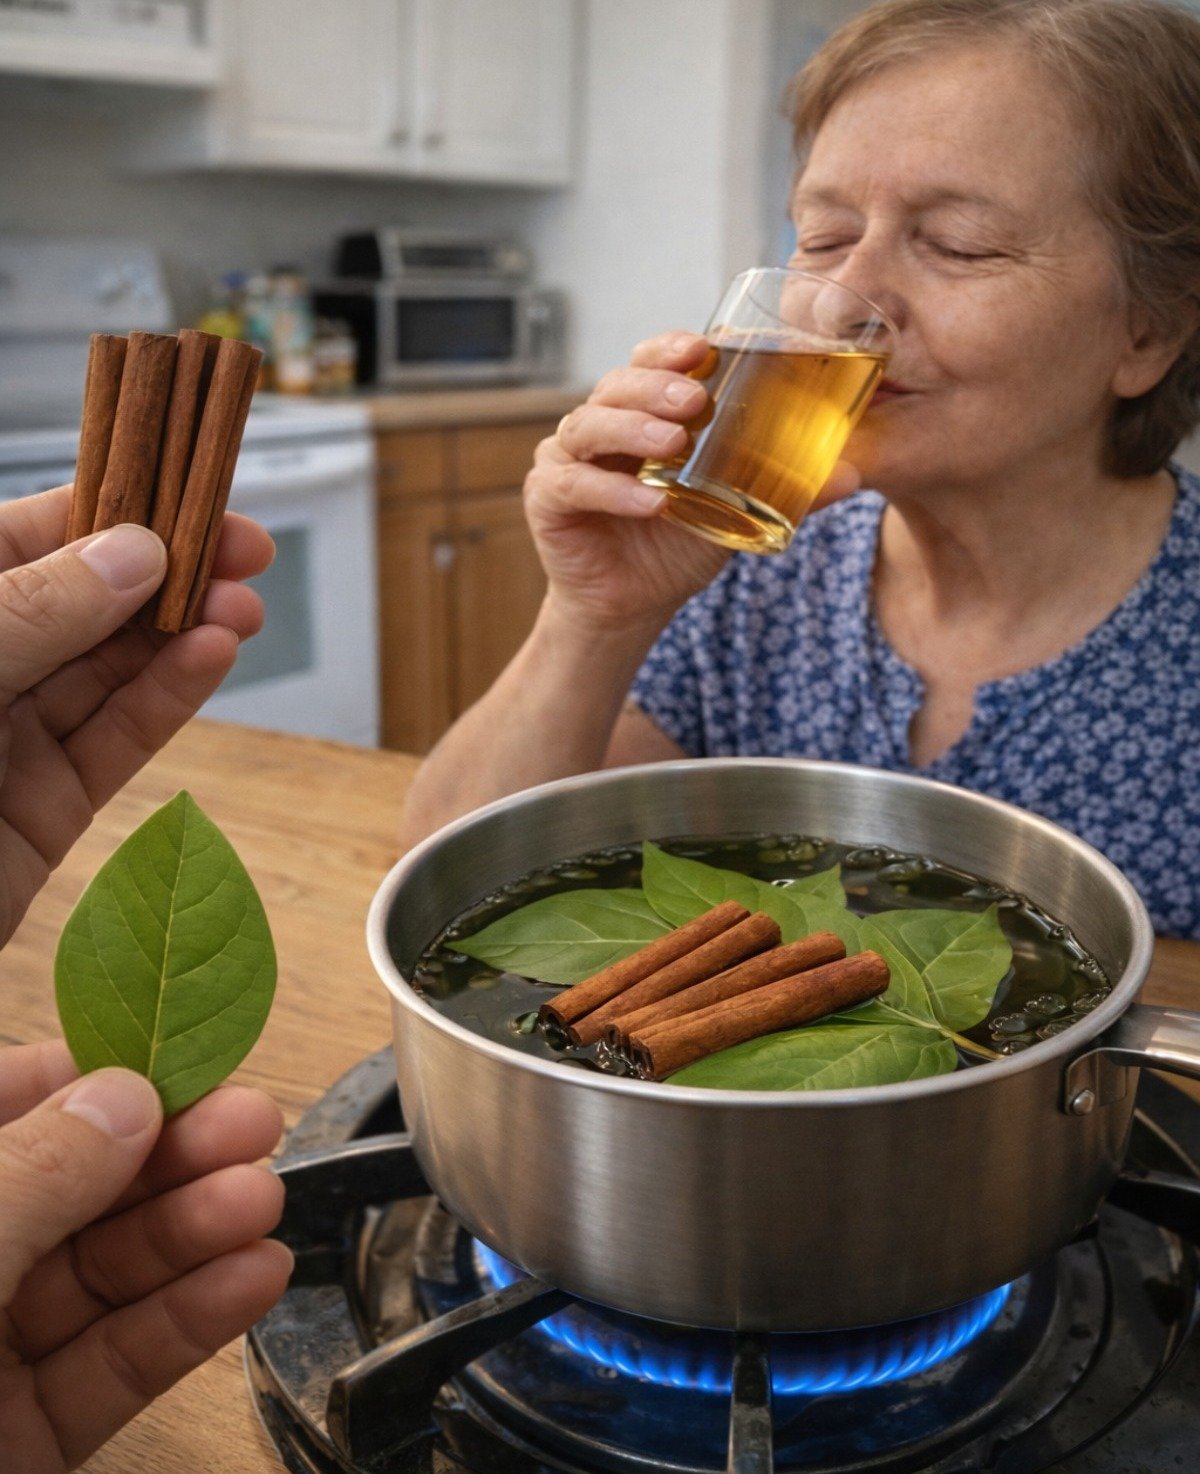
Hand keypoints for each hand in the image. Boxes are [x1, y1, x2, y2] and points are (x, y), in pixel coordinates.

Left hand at [0, 486, 272, 946]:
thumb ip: (30, 612)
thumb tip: (132, 554)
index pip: (23, 538)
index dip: (114, 512)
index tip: (194, 499)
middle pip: (82, 603)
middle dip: (166, 574)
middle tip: (247, 557)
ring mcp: (2, 743)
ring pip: (108, 673)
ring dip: (180, 635)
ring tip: (244, 610)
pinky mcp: (42, 812)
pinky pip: (115, 742)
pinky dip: (169, 701)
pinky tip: (211, 659)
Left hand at [0, 1040, 290, 1472]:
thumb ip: (23, 1180)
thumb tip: (118, 1100)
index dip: (85, 1081)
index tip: (174, 1064)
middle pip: (62, 1193)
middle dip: (162, 1157)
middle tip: (249, 1126)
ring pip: (98, 1280)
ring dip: (190, 1236)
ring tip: (260, 1201)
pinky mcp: (18, 1445)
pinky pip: (113, 1368)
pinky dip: (186, 1324)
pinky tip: (246, 1279)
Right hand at [524, 332, 859, 634]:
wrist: (633, 605)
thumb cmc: (679, 544)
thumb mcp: (738, 510)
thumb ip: (788, 488)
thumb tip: (854, 474)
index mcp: (643, 412)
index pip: (650, 362)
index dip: (670, 348)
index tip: (703, 349)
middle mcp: (601, 425)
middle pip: (616, 384)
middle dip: (654, 385)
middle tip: (695, 398)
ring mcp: (568, 458)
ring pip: (590, 425)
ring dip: (631, 429)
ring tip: (671, 442)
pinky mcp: (548, 498)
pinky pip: (574, 484)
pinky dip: (610, 490)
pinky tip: (646, 502)